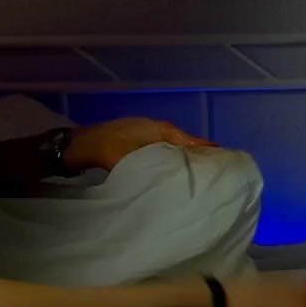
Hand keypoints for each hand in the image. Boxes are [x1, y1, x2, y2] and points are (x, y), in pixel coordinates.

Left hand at [66, 117, 216, 171]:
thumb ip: (158, 164)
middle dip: (201, 157)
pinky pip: (166, 151)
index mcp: (162, 129)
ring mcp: (151, 134)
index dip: (209, 152)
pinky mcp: (142, 143)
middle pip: (188, 144)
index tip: (225, 165)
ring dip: (187, 159)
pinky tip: (176, 172)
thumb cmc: (106, 148)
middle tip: (216, 175)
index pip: (194, 142)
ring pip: (177, 148)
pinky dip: (174, 160)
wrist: (79, 145)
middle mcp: (160, 129)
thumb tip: (181, 176)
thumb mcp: (132, 159)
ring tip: (200, 176)